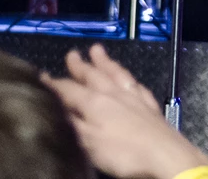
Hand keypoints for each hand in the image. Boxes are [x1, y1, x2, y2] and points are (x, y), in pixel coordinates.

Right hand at [44, 44, 207, 178]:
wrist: (165, 156)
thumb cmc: (123, 153)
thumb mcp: (89, 143)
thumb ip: (73, 123)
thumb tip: (57, 107)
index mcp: (95, 103)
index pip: (69, 90)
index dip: (54, 84)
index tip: (42, 77)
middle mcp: (114, 94)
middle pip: (94, 76)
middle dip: (81, 66)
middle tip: (72, 54)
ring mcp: (134, 97)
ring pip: (116, 74)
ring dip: (105, 63)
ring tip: (98, 51)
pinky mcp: (150, 105)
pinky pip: (136, 85)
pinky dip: (128, 78)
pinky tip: (128, 77)